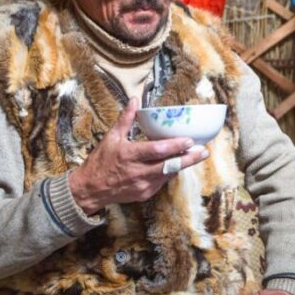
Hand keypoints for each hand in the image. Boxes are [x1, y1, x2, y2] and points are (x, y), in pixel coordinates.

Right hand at [68, 98, 207, 214]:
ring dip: (182, 165)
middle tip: (203, 151)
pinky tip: (177, 165)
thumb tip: (135, 100)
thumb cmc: (100, 162)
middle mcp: (138, 172)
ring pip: (168, 174)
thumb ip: (125, 119)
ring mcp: (143, 185)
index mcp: (129, 155)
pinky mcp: (145, 194)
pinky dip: (170, 173)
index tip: (189, 140)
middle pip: (169, 165)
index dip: (175, 146)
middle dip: (189, 159)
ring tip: (196, 155)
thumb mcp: (111, 138)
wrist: (90, 189)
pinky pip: (162, 182)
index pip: (157, 150)